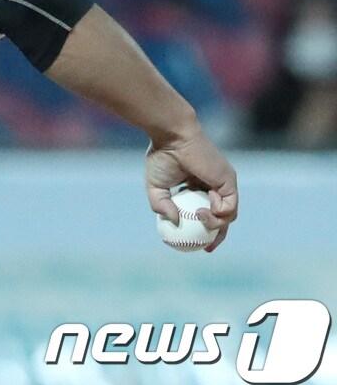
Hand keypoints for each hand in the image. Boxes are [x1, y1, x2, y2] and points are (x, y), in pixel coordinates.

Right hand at [145, 126, 237, 251]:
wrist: (172, 137)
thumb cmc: (161, 156)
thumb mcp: (156, 187)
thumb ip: (161, 206)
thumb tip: (175, 222)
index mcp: (199, 186)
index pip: (208, 212)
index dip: (205, 230)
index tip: (197, 244)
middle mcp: (215, 186)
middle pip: (223, 217)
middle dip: (218, 235)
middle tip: (206, 247)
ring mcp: (224, 184)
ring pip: (229, 215)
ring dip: (214, 223)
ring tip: (197, 216)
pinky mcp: (228, 181)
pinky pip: (230, 206)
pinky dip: (218, 212)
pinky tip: (202, 208)